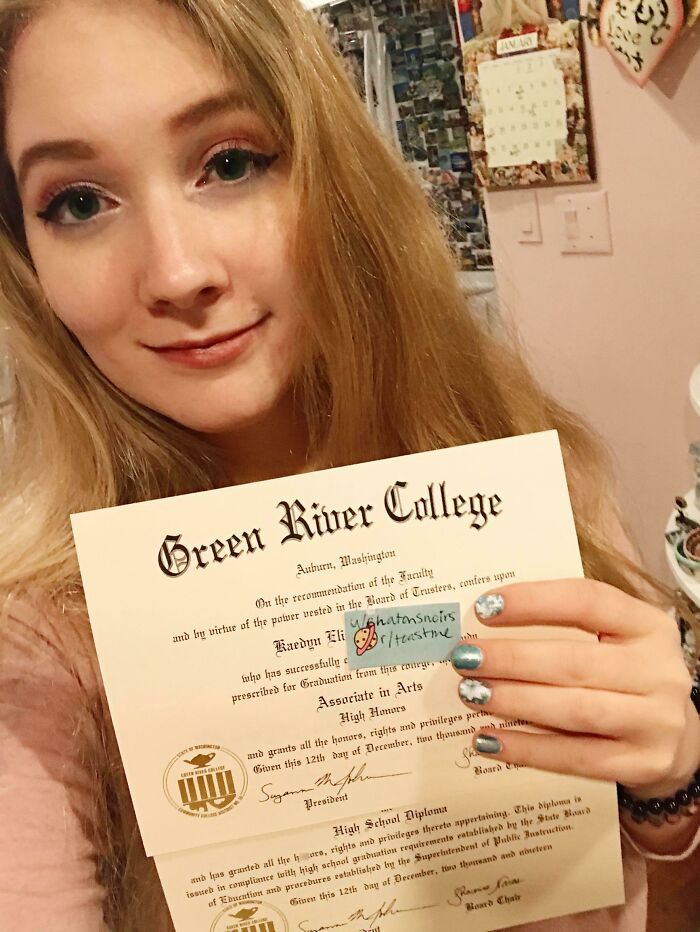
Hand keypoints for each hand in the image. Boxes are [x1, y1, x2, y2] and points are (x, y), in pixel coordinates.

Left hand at [451, 579, 699, 797]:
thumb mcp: (612, 640)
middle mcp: (659, 671)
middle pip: (574, 662)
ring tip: (471, 693)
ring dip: (514, 701)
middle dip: (511, 659)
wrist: (676, 737)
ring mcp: (656, 721)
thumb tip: (486, 622)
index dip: (534, 601)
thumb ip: (563, 627)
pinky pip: (575, 757)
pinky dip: (526, 748)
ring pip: (574, 710)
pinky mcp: (643, 764)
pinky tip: (487, 739)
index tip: (485, 606)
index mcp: (647, 625)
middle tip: (465, 657)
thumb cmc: (623, 676)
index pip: (588, 601)